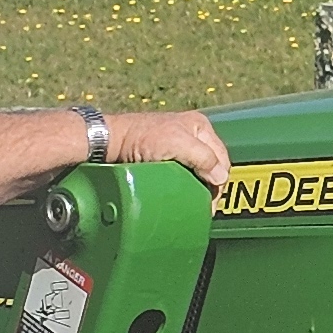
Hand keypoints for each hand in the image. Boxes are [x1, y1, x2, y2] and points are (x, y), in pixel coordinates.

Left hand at [105, 109, 228, 190]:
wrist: (111, 141)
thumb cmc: (139, 137)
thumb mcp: (177, 143)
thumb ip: (203, 157)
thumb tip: (220, 178)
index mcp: (200, 126)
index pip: (221, 158)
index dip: (219, 181)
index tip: (210, 201)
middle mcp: (193, 135)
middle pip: (212, 166)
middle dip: (210, 186)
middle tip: (203, 206)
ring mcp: (180, 146)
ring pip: (200, 172)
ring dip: (198, 186)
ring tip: (193, 202)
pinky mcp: (167, 157)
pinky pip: (185, 174)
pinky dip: (186, 185)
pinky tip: (182, 193)